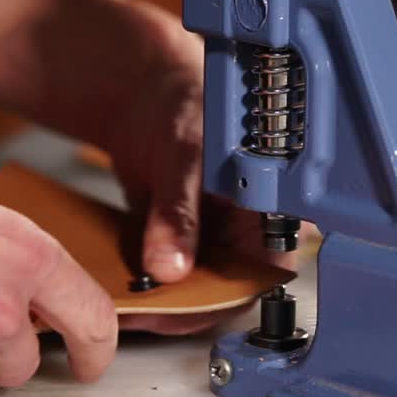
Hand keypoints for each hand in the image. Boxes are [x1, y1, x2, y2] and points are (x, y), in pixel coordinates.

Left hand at [84, 0, 291, 333]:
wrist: (149, 86)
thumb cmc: (190, 100)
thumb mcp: (188, 156)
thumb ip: (180, 213)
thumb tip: (172, 266)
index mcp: (273, 207)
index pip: (261, 273)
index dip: (225, 297)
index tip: (184, 309)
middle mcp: (249, 228)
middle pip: (225, 287)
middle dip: (185, 303)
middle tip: (145, 309)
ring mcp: (215, 236)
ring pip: (195, 286)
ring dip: (162, 296)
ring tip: (128, 300)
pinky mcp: (183, 239)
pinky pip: (168, 272)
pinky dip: (146, 280)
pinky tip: (122, 283)